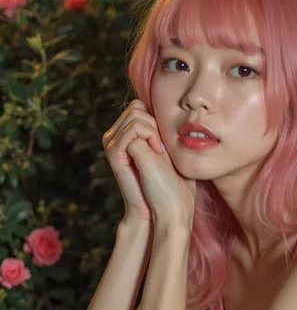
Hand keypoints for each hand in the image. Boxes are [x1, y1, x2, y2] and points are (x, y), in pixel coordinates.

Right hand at [103, 99, 163, 221]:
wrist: (165, 207)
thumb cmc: (172, 180)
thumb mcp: (167, 147)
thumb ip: (158, 125)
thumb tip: (161, 102)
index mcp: (126, 133)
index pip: (139, 105)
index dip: (157, 119)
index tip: (165, 143)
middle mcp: (115, 136)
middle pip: (136, 107)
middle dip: (156, 124)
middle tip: (162, 150)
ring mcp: (112, 143)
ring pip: (136, 116)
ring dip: (155, 132)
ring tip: (159, 154)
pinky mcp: (113, 152)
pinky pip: (133, 129)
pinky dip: (150, 137)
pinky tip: (155, 154)